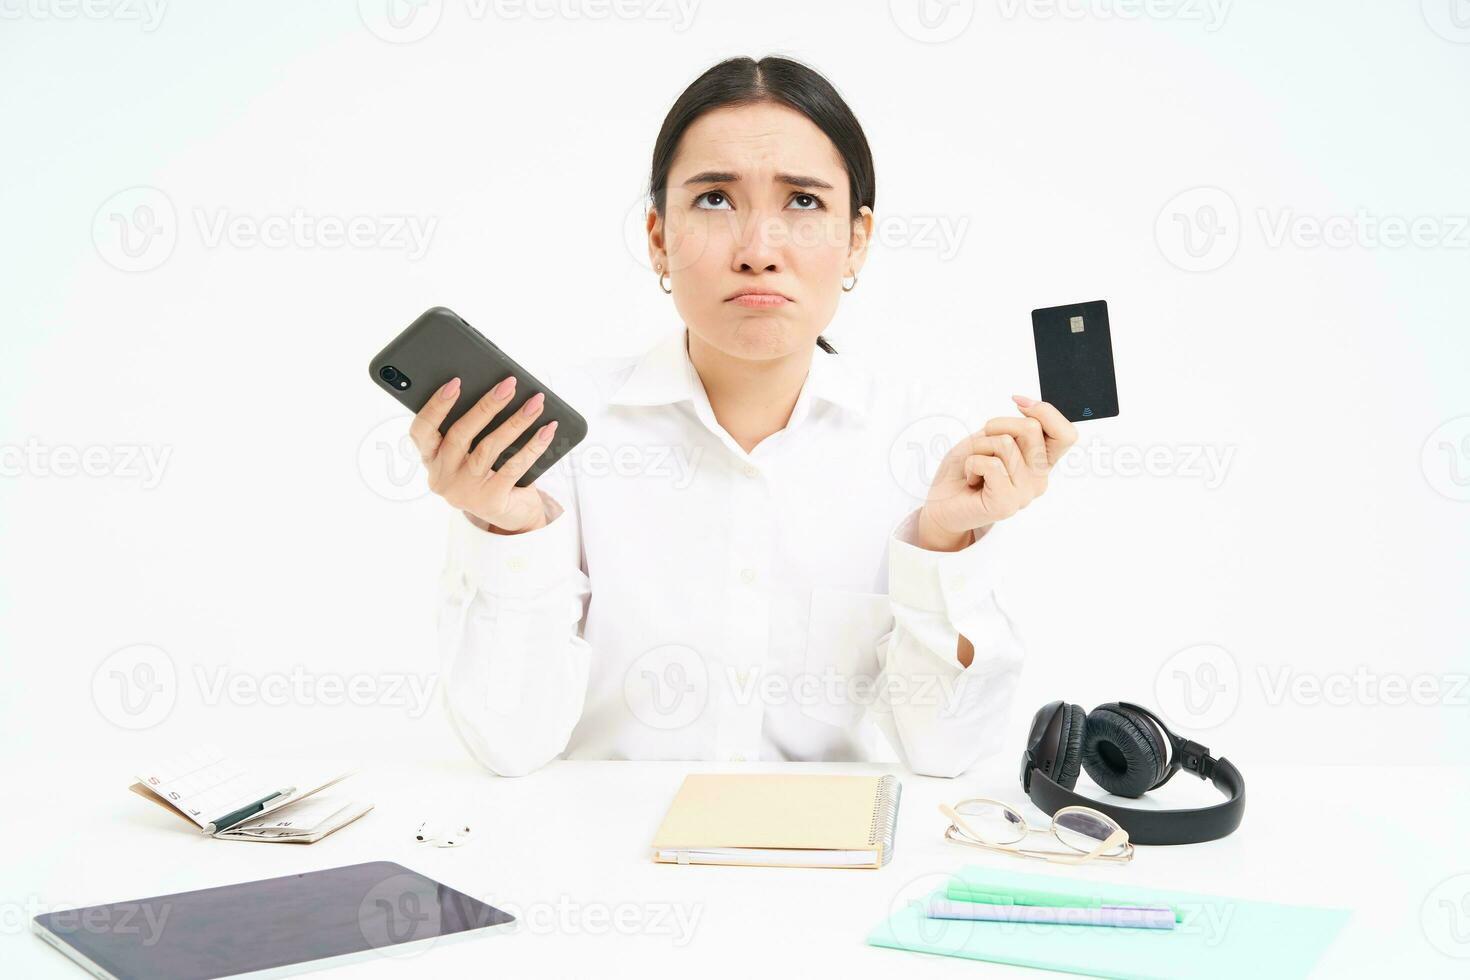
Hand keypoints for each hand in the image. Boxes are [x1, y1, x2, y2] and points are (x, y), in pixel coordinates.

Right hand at [409, 375, 559, 533]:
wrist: (511, 515)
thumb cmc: (490, 472)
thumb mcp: (472, 452)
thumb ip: (472, 428)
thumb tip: (497, 390)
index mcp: (431, 459)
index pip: (421, 430)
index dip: (435, 406)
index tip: (455, 382)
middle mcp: (442, 477)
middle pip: (460, 434)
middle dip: (487, 405)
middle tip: (508, 385)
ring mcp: (464, 491)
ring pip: (489, 448)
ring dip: (516, 422)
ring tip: (535, 403)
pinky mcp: (490, 501)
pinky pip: (514, 467)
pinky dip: (533, 445)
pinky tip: (547, 429)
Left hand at [916, 395, 1078, 550]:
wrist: (942, 503)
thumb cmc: (965, 469)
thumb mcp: (991, 437)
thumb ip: (1014, 427)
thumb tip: (1025, 404)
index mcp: (1040, 461)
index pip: (1066, 434)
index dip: (1044, 411)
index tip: (1017, 403)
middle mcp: (1039, 478)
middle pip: (1031, 428)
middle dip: (996, 425)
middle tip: (981, 446)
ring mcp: (1025, 493)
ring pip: (1005, 443)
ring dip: (978, 447)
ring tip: (974, 465)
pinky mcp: (1006, 504)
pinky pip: (991, 464)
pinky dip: (972, 463)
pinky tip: (971, 479)